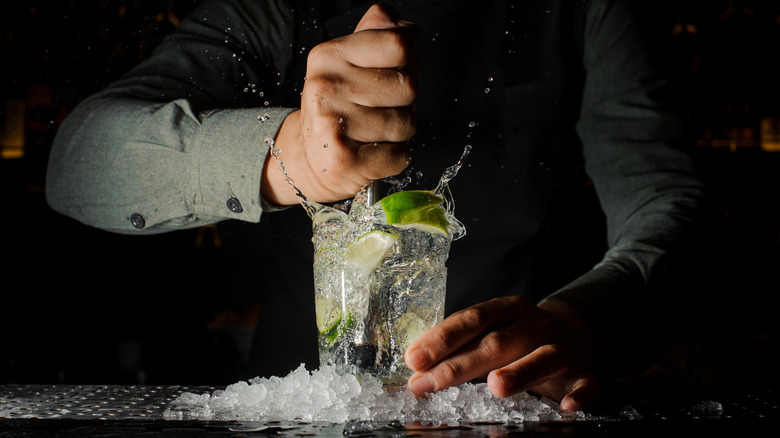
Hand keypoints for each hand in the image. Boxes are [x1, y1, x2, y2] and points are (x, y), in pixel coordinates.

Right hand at [262, 4, 418, 204]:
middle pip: (409, 86)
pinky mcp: (344, 160)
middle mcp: (326, 87)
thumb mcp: (348, 62)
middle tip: (379, 109)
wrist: (309, 159)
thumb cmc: (338, 107)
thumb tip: (408, 29)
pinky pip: (401, 155)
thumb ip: (378, 35)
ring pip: (407, 123)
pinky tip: (372, 152)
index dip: (409, 61)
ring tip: (374, 131)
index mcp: (329, 56)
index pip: (398, 45)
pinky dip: (395, 157)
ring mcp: (333, 124)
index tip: (393, 73)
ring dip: (400, 132)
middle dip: (405, 101)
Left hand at [404, 296, 602, 411]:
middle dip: (461, 364)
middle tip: (430, 382)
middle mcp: (536, 325)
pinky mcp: (586, 373)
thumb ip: (459, 351)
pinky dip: (579, 395)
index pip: (472, 319)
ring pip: (544, 357)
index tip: (414, 359)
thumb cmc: (521, 341)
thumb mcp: (493, 334)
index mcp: (509, 310)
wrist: (577, 336)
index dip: (442, 339)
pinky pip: (587, 384)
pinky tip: (567, 407)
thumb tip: (416, 375)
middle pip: (498, 341)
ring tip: (496, 386)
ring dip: (521, 372)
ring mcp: (564, 348)